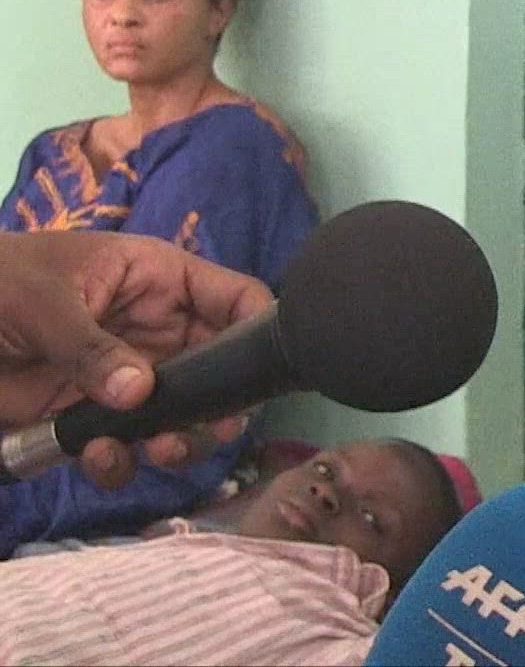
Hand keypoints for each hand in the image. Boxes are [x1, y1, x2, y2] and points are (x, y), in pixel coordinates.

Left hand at [0, 231, 270, 486]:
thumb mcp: (43, 299)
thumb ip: (91, 346)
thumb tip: (139, 393)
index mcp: (160, 281)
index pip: (237, 299)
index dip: (260, 332)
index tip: (257, 377)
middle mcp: (158, 330)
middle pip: (221, 371)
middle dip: (220, 406)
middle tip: (211, 431)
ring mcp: (128, 376)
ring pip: (182, 417)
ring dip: (178, 442)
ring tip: (156, 451)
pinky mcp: (93, 416)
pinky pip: (127, 447)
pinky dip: (120, 463)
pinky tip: (97, 457)